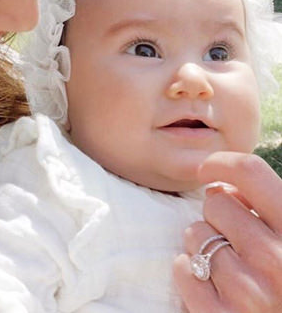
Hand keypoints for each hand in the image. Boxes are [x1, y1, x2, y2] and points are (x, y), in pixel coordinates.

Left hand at [173, 152, 281, 311]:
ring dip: (202, 245)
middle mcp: (277, 260)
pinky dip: (189, 272)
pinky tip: (212, 286)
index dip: (221, 163)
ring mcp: (249, 291)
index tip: (207, 170)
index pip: (250, 172)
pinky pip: (182, 268)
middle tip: (237, 241)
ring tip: (229, 267)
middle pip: (216, 203)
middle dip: (218, 216)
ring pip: (194, 233)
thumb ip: (269, 209)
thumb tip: (224, 185)